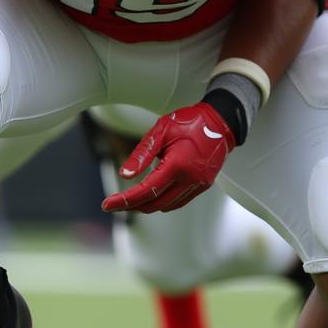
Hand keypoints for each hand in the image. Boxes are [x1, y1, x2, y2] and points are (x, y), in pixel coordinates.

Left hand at [100, 103, 234, 212]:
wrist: (220, 122)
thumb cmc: (189, 122)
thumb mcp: (160, 131)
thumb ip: (142, 154)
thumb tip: (124, 175)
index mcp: (178, 165)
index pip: (146, 191)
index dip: (125, 200)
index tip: (107, 204)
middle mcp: (190, 179)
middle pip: (155, 203)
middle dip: (132, 205)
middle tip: (114, 203)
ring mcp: (198, 185)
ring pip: (167, 206)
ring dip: (147, 204)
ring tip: (131, 199)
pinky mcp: (203, 186)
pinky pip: (179, 201)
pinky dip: (163, 201)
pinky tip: (152, 194)